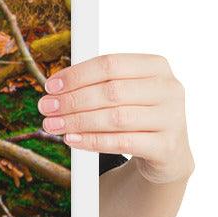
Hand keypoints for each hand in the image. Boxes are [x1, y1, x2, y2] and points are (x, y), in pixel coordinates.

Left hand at [36, 53, 194, 183]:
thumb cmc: (136, 115)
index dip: (76, 75)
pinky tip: (71, 139)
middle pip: (111, 91)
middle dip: (72, 100)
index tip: (50, 87)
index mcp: (156, 67)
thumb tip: (53, 89)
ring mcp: (172, 118)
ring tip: (52, 125)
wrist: (167, 152)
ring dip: (77, 121)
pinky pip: (122, 143)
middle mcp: (169, 89)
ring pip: (116, 117)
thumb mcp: (122, 94)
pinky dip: (92, 141)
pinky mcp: (166, 146)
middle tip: (46, 108)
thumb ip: (94, 85)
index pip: (110, 64)